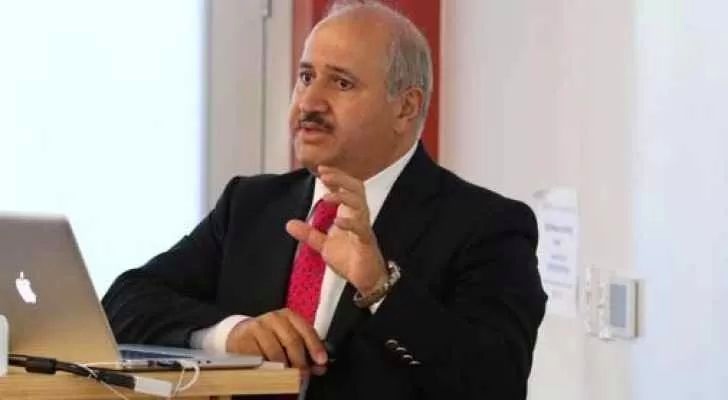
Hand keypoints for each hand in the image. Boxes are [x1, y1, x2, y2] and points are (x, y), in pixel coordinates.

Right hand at [226, 308, 327, 373]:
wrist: (241, 335)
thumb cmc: (270, 338)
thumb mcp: (288, 340)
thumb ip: (306, 352)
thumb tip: (320, 367)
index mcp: (289, 316)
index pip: (306, 329)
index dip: (315, 346)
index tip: (321, 361)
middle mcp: (274, 318)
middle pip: (292, 341)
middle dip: (300, 362)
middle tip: (304, 376)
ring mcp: (257, 328)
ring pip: (275, 352)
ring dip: (284, 369)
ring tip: (288, 379)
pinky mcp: (244, 340)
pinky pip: (259, 359)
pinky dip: (267, 369)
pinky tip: (271, 374)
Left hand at [286, 165, 387, 294]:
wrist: (366, 280)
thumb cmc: (350, 259)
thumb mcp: (324, 245)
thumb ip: (309, 234)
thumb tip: (289, 223)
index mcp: (350, 214)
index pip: (346, 188)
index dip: (336, 177)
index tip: (321, 169)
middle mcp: (359, 217)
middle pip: (356, 189)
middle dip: (342, 179)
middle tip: (325, 174)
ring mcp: (364, 228)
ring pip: (360, 205)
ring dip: (344, 197)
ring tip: (327, 196)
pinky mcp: (366, 243)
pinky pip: (361, 229)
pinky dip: (350, 223)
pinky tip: (339, 221)